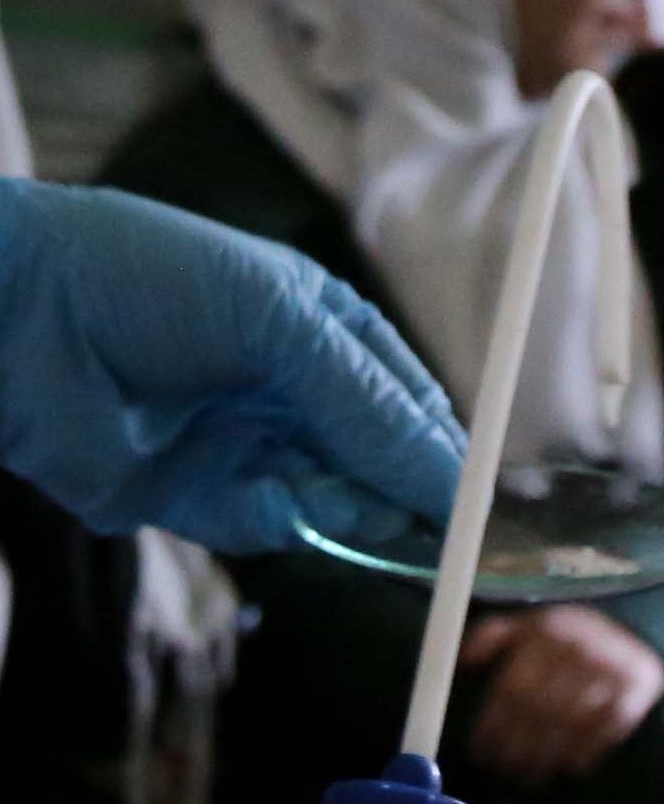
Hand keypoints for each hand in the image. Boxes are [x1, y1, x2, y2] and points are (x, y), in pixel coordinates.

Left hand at [0, 181, 464, 553]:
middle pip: (374, 460)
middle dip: (400, 490)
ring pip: (323, 500)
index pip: (407, 400)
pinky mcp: (182, 495)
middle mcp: (286, 392)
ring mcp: (236, 444)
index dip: (443, 448)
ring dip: (342, 509)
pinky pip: (253, 525)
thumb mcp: (284, 323)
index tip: (477, 500)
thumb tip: (450, 477)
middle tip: (429, 525)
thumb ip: (367, 405)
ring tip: (340, 502)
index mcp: (322, 333)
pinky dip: (275, 522)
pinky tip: (279, 506)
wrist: (13, 308)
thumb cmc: (151, 278)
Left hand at [459, 606, 663, 783]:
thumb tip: (462, 660)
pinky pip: (609, 727)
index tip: (480, 751)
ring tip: (530, 776)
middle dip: (517, 748)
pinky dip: (588, 751)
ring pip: (572, 724)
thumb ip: (492, 635)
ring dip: (547, 756)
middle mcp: (581, 648)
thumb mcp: (530, 624)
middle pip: (540, 711)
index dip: (493, 725)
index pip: (513, 688)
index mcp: (548, 633)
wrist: (635, 631)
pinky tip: (570, 767)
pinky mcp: (639, 686)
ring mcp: (613, 667)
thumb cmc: (568, 637)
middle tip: (503, 771)